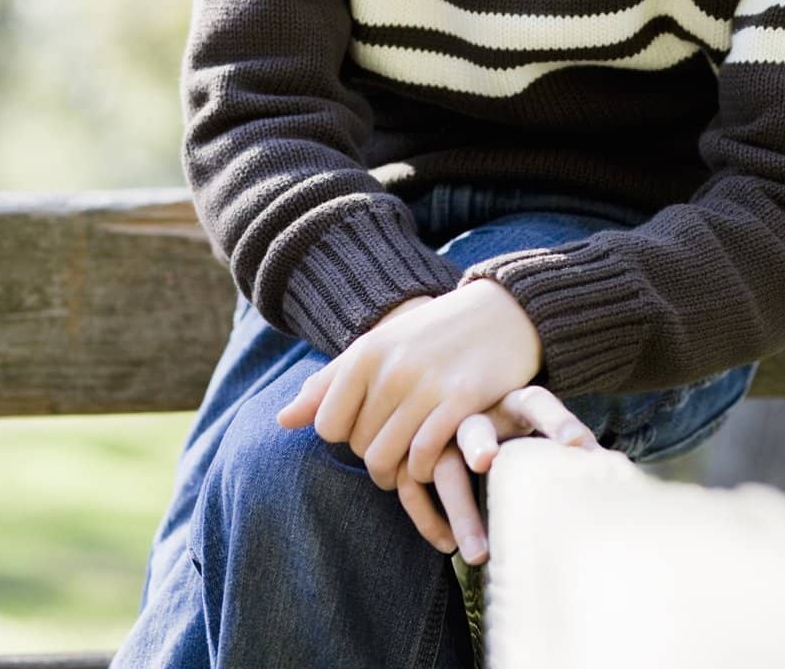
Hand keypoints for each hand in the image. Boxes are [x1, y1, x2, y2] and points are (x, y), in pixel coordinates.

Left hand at [275, 279, 543, 490]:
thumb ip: (329, 384)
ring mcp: (426, 384)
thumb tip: (281, 421)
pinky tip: (435, 459)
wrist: (502, 312)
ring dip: (398, 471)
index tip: (371, 427)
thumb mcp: (378, 348)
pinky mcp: (462, 401)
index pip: (327, 425)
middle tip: (399, 443)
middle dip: (375, 454)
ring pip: (387, 458)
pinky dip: (424, 470)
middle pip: (359, 446)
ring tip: (411, 462)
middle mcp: (391, 367)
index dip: (347, 437)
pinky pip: (424, 457)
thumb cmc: (433, 335)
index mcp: (366, 352)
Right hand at [396, 384, 606, 565]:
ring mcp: (442, 430)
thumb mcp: (537, 420)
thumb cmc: (513, 420)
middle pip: (474, 425)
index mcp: (513, 399)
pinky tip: (446, 546)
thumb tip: (611, 469)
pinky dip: (426, 515)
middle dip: (479, 444)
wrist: (456, 385)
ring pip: (442, 464)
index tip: (579, 447)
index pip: (538, 402)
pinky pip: (412, 482)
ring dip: (459, 508)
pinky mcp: (419, 450)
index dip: (559, 422)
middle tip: (486, 463)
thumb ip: (566, 442)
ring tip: (479, 554)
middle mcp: (475, 409)